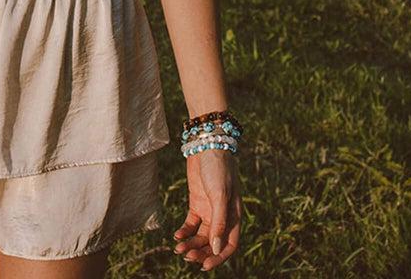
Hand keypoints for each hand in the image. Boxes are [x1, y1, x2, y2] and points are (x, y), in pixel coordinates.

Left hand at [173, 149, 241, 270]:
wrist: (206, 144)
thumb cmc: (218, 168)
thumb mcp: (219, 195)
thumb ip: (219, 222)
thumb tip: (215, 249)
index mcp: (234, 216)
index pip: (229, 245)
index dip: (218, 257)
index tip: (204, 266)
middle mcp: (222, 216)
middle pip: (212, 243)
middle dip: (200, 252)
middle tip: (186, 256)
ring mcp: (209, 210)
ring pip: (200, 235)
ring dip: (190, 244)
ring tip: (178, 249)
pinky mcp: (197, 203)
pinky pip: (191, 224)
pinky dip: (184, 231)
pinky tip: (177, 235)